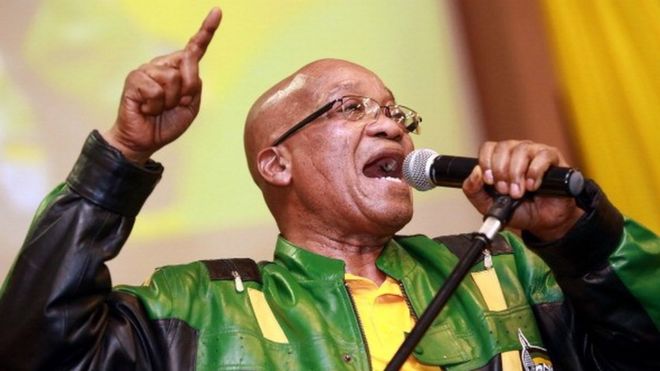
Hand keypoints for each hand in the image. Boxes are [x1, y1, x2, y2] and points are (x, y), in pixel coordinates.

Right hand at [103, 7, 221, 163]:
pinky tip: (146, 109)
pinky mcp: (134, 79)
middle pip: (188, 63)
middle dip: (188, 89)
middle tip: (176, 105)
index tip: (217, 11)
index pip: (194, 48)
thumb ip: (194, 85)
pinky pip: (156, 89)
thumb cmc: (167, 123)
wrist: (145, 140)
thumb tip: (186, 62)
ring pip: (172, 77)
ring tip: (158, 108)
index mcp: (179, 70)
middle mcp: (163, 65)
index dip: (207, 30)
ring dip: (170, 100)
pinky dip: (155, 105)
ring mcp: (147, 70)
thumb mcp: (191, 106)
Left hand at [463, 140, 583, 240]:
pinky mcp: (552, 158)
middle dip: (501, 172)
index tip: (488, 181)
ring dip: (516, 174)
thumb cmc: (518, 210)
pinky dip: (535, 172)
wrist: (543, 222)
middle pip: (503, 147)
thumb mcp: (489, 205)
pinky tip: (532, 186)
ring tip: (518, 192)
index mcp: (499, 159)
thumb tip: (474, 173)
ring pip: (521, 150)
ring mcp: (534, 152)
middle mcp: (516, 151)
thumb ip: (474, 191)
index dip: (486, 162)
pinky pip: (542, 156)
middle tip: (505, 191)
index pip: (487, 148)